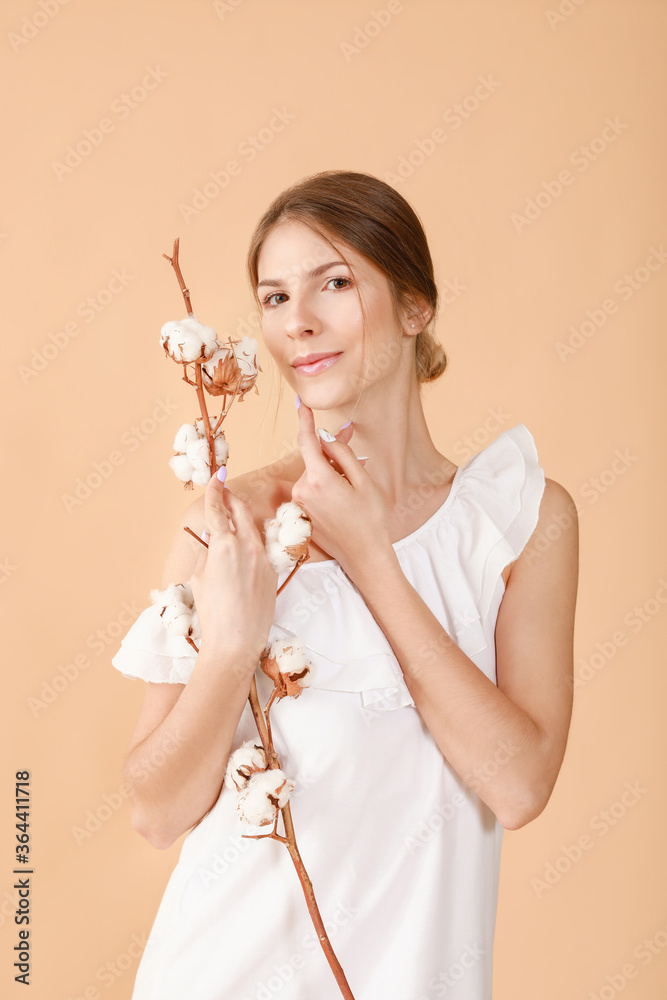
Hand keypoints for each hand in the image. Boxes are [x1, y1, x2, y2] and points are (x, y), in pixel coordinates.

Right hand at [189, 472, 277, 675]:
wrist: (237, 641)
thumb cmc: (212, 613)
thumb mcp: (199, 577)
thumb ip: (206, 551)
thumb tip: (211, 536)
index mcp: (223, 545)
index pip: (218, 509)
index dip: (215, 490)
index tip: (216, 476)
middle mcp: (246, 546)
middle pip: (241, 510)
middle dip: (232, 498)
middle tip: (224, 491)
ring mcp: (263, 558)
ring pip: (253, 528)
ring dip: (242, 520)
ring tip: (232, 518)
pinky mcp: (272, 571)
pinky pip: (261, 548)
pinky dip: (250, 542)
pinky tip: (243, 549)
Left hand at [290, 402, 393, 580]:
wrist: (364, 557)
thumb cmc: (370, 520)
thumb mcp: (363, 481)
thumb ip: (342, 454)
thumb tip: (325, 436)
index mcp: (317, 479)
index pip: (307, 441)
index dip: (305, 420)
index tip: (300, 403)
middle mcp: (302, 491)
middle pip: (313, 459)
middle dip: (331, 453)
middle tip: (355, 451)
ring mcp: (299, 505)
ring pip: (313, 475)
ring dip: (330, 473)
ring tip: (354, 487)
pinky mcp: (300, 514)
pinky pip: (311, 491)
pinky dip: (325, 487)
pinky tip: (344, 497)